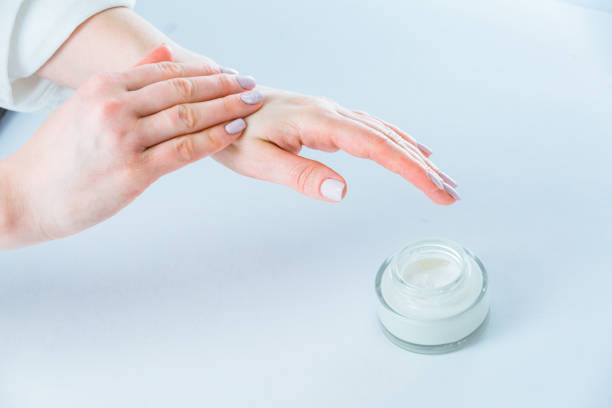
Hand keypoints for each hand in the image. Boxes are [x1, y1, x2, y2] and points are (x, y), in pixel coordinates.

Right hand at [0, 46, 263, 247]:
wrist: (24, 195)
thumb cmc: (57, 153)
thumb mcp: (86, 104)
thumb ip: (129, 79)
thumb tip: (165, 54)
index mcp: (103, 86)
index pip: (167, 72)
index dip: (204, 71)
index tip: (228, 72)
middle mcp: (115, 107)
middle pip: (184, 90)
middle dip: (224, 85)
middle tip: (250, 84)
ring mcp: (124, 140)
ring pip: (189, 117)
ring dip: (227, 108)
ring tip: (251, 104)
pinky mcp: (134, 172)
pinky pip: (184, 151)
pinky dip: (214, 139)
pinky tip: (234, 131)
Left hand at [213, 87, 458, 204]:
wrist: (219, 103)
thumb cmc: (235, 133)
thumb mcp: (259, 159)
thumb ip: (300, 174)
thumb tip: (342, 192)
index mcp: (320, 121)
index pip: (377, 146)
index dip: (410, 169)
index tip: (436, 191)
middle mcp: (332, 112)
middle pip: (389, 139)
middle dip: (423, 168)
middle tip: (451, 194)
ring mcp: (332, 113)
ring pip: (384, 132)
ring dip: (415, 156)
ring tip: (440, 178)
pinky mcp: (328, 119)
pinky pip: (372, 129)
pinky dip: (397, 141)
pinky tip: (409, 149)